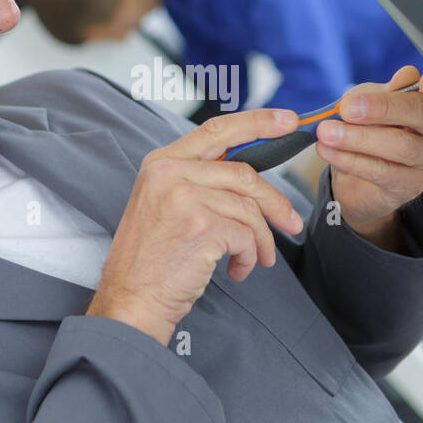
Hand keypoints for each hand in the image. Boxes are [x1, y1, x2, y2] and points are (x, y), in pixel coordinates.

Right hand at [88, 108, 305, 344]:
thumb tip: (252, 178)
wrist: (131, 301)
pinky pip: (247, 235)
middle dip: (274, 202)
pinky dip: (249, 257)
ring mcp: (184, 197)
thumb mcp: (166, 206)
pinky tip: (236, 270)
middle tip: (291, 223)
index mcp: (161, 162)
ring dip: (261, 240)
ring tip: (255, 260)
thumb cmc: (152, 262)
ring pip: (249, 208)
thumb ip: (200, 182)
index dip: (258, 122)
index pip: (217, 131)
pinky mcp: (201, 225)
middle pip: (244, 174)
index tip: (290, 121)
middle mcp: (169, 172)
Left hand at [314, 65, 422, 235]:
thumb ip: (387, 90)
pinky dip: (350, 158)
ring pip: (400, 145)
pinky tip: (328, 150)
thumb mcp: (373, 100)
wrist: (357, 176)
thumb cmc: (371, 126)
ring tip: (326, 132)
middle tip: (348, 108)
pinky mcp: (411, 185)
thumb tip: (406, 76)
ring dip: (357, 138)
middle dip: (384, 108)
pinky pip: (381, 170)